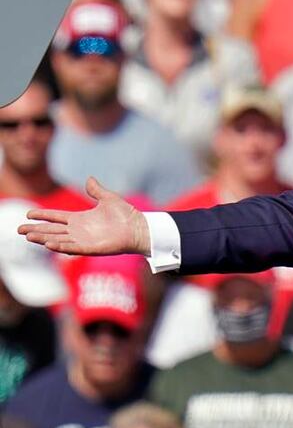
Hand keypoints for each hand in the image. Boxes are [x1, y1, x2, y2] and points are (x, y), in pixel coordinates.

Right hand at [17, 177, 149, 256]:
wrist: (139, 228)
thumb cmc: (126, 215)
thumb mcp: (108, 199)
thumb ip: (96, 190)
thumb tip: (89, 178)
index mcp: (80, 219)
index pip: (56, 217)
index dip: (42, 215)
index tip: (28, 214)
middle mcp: (78, 231)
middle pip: (52, 230)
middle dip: (36, 230)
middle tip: (19, 230)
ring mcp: (83, 240)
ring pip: (58, 240)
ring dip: (43, 238)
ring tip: (28, 236)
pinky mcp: (90, 248)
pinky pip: (72, 248)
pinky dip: (60, 246)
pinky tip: (48, 244)